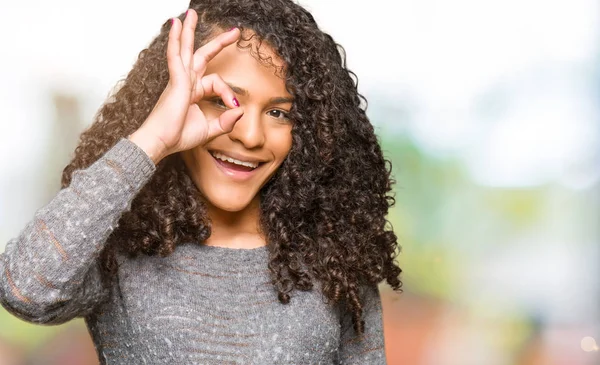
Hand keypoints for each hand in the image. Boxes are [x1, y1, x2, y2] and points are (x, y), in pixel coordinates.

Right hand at [129, 9, 242, 163]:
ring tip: (191, 14)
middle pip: (201, 55)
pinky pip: (175, 56)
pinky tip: (176, 25)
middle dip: (218, 43)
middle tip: (234, 31)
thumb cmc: (178, 137)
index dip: (228, 93)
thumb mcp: (210, 130)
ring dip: (189, 31)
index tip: (234, 106)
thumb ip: (226, 121)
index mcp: (193, 92)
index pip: (216, 82)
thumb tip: (240, 110)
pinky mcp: (175, 81)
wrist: (160, 142)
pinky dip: (176, 40)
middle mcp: (186, 82)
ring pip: (186, 50)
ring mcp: (179, 80)